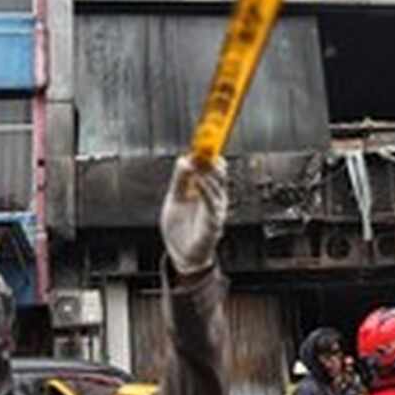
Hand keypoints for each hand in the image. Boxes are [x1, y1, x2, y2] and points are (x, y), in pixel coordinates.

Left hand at [161, 156, 227, 274]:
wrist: (181, 256)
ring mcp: (215, 210)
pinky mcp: (213, 223)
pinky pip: (212, 204)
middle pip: (219, 172)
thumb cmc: (180, 228)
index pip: (211, 166)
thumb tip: (184, 159)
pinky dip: (205, 190)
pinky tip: (198, 181)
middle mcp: (214, 197)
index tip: (202, 138)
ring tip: (197, 163)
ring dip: (208, 172)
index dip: (208, 152)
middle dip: (211, 158)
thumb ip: (179, 181)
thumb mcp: (174, 199)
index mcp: (205, 189)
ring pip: (218, 185)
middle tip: (203, 146)